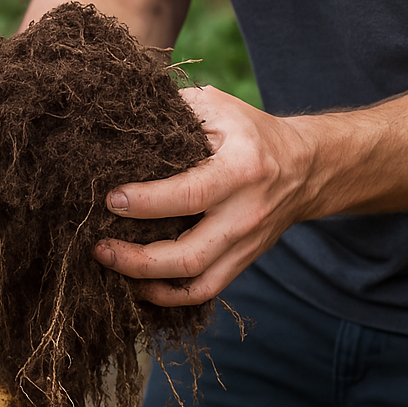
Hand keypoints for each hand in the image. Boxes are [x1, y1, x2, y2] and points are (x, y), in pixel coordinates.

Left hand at [93, 85, 318, 305]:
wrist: (308, 167)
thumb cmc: (253, 134)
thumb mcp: (221, 109)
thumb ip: (177, 111)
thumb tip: (125, 116)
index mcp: (241, 171)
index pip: (188, 195)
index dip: (145, 202)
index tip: (111, 199)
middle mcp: (245, 214)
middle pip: (187, 255)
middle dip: (135, 259)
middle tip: (99, 248)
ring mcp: (245, 244)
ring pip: (194, 282)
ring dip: (146, 283)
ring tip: (111, 268)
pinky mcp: (243, 262)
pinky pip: (204, 292)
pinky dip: (168, 297)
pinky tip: (139, 285)